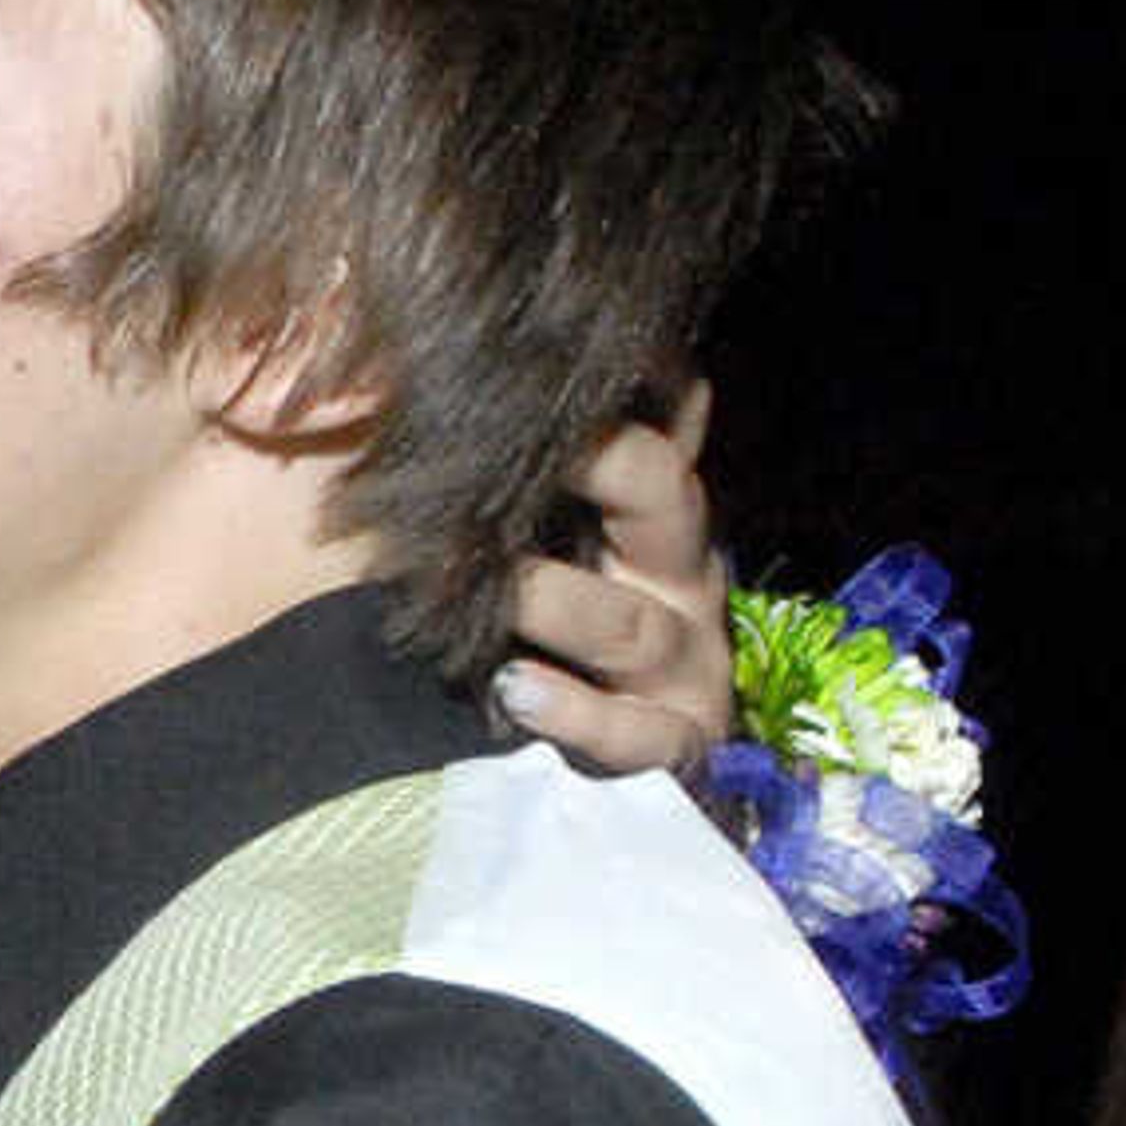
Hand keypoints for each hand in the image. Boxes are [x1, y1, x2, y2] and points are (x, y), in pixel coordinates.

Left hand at [494, 381, 731, 774]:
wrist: (587, 772)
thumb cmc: (536, 631)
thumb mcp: (535, 537)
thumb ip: (515, 463)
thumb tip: (441, 352)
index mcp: (652, 514)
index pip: (658, 421)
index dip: (626, 380)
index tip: (552, 353)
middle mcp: (679, 577)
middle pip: (660, 495)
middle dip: (603, 462)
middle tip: (523, 446)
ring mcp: (685, 665)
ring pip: (631, 625)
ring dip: (558, 603)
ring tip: (499, 589)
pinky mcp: (673, 746)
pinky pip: (637, 732)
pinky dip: (576, 714)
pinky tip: (517, 691)